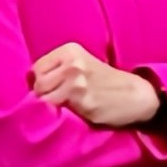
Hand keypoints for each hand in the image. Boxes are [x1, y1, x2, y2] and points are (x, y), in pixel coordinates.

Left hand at [28, 41, 166, 134]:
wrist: (136, 95)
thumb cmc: (106, 82)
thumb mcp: (82, 64)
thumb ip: (59, 69)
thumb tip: (30, 84)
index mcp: (70, 50)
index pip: (36, 68)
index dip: (40, 82)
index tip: (51, 90)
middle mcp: (72, 63)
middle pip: (38, 84)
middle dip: (43, 96)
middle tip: (57, 102)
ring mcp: (77, 83)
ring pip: (44, 99)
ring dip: (50, 108)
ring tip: (63, 109)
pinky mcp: (82, 102)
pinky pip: (57, 112)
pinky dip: (59, 116)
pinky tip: (70, 115)